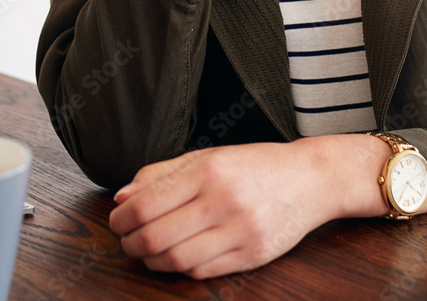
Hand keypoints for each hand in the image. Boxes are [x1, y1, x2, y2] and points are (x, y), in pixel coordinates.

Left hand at [108, 142, 333, 278]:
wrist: (309, 179)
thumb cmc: (254, 164)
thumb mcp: (207, 156)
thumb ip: (162, 174)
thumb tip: (123, 197)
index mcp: (208, 169)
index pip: (148, 203)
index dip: (123, 219)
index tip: (117, 220)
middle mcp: (224, 199)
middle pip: (157, 236)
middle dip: (131, 243)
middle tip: (126, 240)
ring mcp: (241, 230)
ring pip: (178, 259)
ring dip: (153, 261)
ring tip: (148, 251)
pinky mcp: (254, 255)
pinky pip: (204, 271)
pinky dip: (182, 268)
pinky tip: (178, 257)